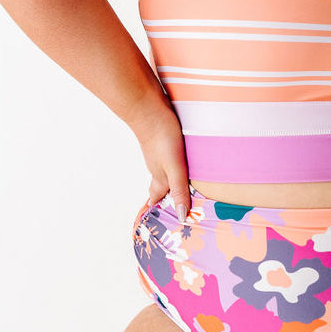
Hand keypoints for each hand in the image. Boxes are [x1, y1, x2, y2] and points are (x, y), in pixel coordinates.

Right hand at [136, 103, 191, 219]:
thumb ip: (179, 189)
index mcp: (159, 176)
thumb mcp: (175, 166)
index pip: (155, 199)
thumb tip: (182, 217)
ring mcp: (158, 152)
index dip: (156, 211)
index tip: (154, 225)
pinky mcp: (162, 140)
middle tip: (172, 210)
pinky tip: (181, 161)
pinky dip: (174, 166)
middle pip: (160, 187)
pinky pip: (168, 158)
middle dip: (165, 199)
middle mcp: (157, 166)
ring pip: (163, 172)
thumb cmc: (161, 137)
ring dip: (171, 182)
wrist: (148, 106)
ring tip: (179, 190)